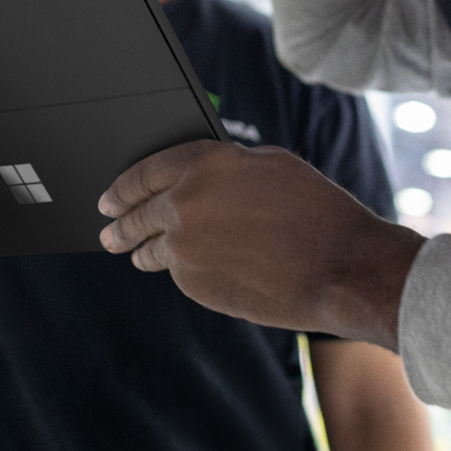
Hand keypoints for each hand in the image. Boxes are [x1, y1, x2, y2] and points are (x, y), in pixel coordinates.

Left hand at [99, 141, 425, 347]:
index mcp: (203, 164)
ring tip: (138, 254)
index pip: (144, 172)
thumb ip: (224, 168)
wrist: (342, 268)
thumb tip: (198, 179)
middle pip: (136, 215)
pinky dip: (187, 272)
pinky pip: (181, 275)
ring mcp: (185, 249)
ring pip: (152, 251)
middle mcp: (184, 204)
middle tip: (109, 230)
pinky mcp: (195, 286)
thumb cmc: (316, 210)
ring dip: (144, 250)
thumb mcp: (270, 166)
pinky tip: (201, 271)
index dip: (122, 185)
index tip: (108, 198)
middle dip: (119, 224)